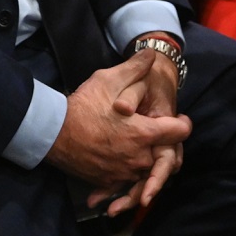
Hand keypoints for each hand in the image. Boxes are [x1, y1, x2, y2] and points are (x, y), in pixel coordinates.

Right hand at [46, 50, 191, 206]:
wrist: (53, 134)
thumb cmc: (83, 106)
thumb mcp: (108, 80)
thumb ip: (134, 67)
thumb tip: (152, 53)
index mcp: (145, 134)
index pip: (181, 132)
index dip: (183, 123)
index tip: (178, 118)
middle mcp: (139, 159)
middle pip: (165, 154)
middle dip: (164, 143)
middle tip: (155, 130)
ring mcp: (124, 173)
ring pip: (146, 169)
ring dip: (147, 157)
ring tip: (137, 142)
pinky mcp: (109, 182)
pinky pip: (127, 180)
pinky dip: (128, 172)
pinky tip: (120, 159)